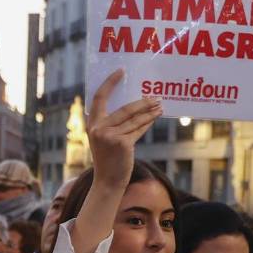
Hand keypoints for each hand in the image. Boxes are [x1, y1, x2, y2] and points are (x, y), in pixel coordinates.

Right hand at [86, 70, 161, 189]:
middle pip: (124, 108)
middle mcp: (99, 128)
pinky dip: (147, 123)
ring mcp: (110, 136)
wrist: (108, 181)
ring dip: (149, 111)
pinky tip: (155, 117)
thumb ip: (113, 123)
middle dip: (142, 101)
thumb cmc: (108, 159)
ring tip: (160, 105)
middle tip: (154, 95)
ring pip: (135, 119)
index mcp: (92, 124)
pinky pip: (138, 129)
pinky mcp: (122, 143)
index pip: (99, 98)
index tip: (121, 71)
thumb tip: (135, 105)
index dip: (110, 83)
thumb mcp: (105, 138)